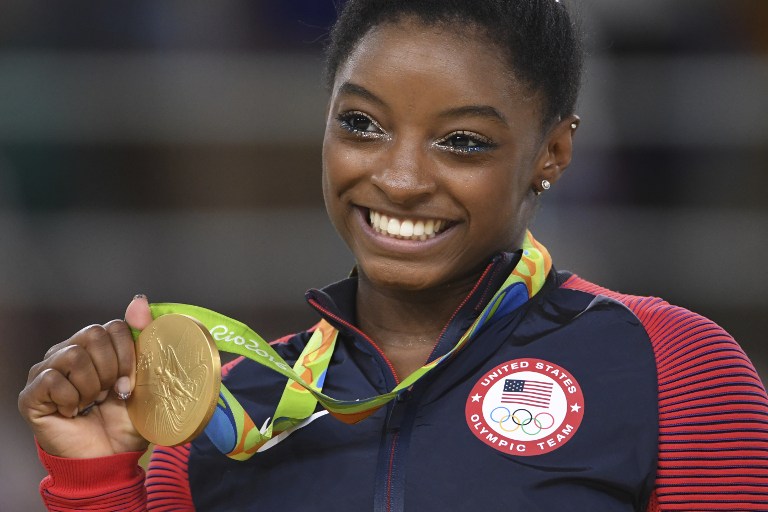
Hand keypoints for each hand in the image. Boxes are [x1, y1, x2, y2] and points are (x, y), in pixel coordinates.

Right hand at [18, 295, 152, 457]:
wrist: (110, 458)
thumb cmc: (125, 419)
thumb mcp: (145, 376)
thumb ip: (142, 335)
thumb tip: (139, 298)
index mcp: (94, 347)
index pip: (113, 326)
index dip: (128, 356)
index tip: (129, 383)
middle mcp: (66, 352)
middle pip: (93, 335)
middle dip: (111, 369)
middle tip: (109, 394)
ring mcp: (45, 372)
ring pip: (73, 355)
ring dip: (91, 386)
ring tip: (91, 404)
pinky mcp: (31, 394)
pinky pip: (53, 379)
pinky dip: (72, 399)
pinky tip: (74, 412)